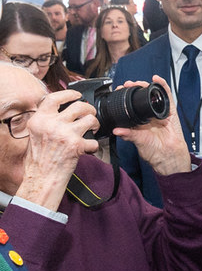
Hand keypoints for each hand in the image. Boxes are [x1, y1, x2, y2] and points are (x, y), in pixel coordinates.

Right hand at [14, 90, 98, 211]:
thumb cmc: (39, 158)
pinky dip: (94, 145)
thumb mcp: (36, 133)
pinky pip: (94, 140)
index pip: (55, 98)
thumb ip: (47, 120)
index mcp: (39, 119)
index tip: (77, 95)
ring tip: (94, 129)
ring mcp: (65, 133)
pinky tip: (88, 148)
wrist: (42, 177)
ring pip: (90, 119)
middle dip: (89, 109)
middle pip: (79, 106)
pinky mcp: (76, 145)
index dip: (69, 94)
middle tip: (90, 115)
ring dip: (96, 124)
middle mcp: (52, 124)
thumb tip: (62, 110)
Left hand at [112, 76, 190, 175]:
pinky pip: (167, 96)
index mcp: (139, 121)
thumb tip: (116, 130)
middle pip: (141, 96)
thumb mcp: (139, 141)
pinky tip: (156, 79)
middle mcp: (148, 115)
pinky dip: (162, 86)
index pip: (130, 104)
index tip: (118, 91)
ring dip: (146, 86)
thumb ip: (129, 135)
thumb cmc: (155, 151)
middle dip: (134, 88)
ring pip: (153, 94)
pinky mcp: (170, 110)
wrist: (169, 155)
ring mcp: (159, 112)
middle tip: (127, 84)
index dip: (124, 97)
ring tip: (138, 82)